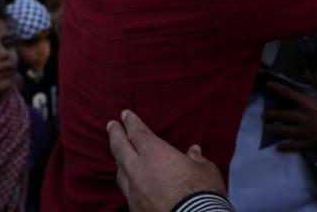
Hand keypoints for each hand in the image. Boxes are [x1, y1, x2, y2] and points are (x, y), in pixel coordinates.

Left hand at [108, 110, 224, 211]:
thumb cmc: (203, 193)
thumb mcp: (205, 170)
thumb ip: (196, 159)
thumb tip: (193, 151)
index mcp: (156, 154)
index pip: (137, 133)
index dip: (131, 122)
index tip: (125, 114)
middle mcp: (139, 170)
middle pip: (120, 148)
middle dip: (115, 134)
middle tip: (111, 125)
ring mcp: (134, 192)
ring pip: (120, 173)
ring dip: (119, 161)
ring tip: (119, 156)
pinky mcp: (135, 209)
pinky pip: (127, 193)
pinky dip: (129, 184)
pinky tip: (132, 185)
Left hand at [262, 82, 316, 151]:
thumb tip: (308, 71)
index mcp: (308, 104)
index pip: (288, 94)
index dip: (277, 88)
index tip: (268, 85)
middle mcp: (303, 117)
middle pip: (282, 115)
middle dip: (271, 115)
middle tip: (262, 115)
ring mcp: (305, 131)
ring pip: (285, 131)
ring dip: (274, 130)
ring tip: (266, 129)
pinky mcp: (310, 143)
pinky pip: (294, 145)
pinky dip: (285, 147)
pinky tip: (278, 148)